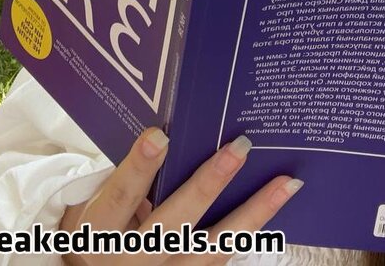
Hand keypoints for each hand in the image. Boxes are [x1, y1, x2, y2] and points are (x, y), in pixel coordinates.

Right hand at [60, 127, 301, 263]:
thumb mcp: (98, 209)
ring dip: (254, 212)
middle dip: (209, 184)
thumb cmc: (103, 232)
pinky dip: (252, 232)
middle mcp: (133, 259)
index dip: (138, 168)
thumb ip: (128, 180)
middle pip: (175, 223)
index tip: (159, 135)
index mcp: (100, 232)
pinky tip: (277, 206)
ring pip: (213, 247)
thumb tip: (169, 132)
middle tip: (240, 147)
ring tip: (286, 181)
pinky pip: (224, 258)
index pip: (118, 198)